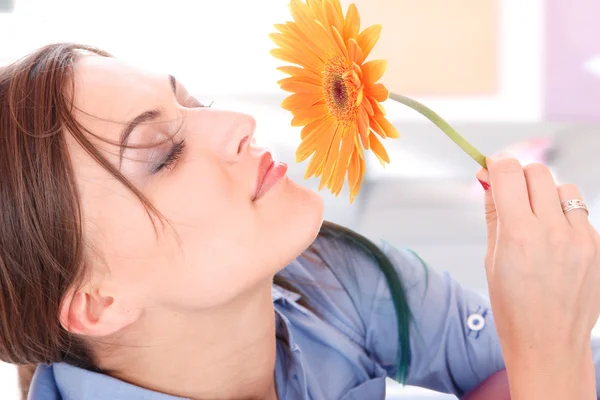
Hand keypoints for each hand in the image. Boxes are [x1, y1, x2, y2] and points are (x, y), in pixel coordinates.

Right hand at [477, 155, 599, 398]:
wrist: (549, 343)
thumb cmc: (513, 307)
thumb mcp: (492, 259)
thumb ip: (494, 214)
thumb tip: (488, 181)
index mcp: (518, 235)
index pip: (509, 172)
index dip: (496, 164)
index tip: (490, 169)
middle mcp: (553, 231)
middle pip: (538, 172)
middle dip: (520, 176)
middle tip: (511, 194)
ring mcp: (581, 239)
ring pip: (564, 189)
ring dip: (546, 195)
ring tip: (537, 219)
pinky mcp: (599, 247)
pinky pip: (581, 214)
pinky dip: (565, 217)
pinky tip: (555, 242)